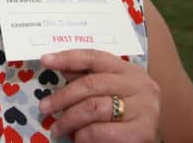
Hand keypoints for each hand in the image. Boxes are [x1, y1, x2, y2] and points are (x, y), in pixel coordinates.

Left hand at [39, 49, 160, 142]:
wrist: (147, 137)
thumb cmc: (126, 111)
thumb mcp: (110, 89)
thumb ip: (87, 77)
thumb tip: (60, 66)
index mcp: (129, 70)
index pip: (94, 57)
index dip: (68, 57)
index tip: (45, 60)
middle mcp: (140, 85)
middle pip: (91, 84)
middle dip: (63, 96)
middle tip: (45, 107)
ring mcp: (144, 109)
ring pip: (95, 108)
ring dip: (70, 119)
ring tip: (58, 127)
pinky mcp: (143, 133)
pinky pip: (103, 132)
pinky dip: (84, 135)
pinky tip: (78, 137)